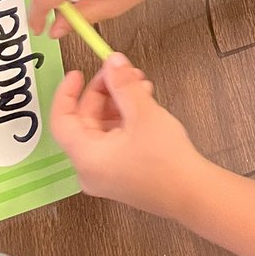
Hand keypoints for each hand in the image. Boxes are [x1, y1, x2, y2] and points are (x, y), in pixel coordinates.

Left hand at [52, 54, 201, 217]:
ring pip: (102, 128)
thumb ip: (124, 84)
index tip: (78, 72)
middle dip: (103, 92)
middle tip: (121, 71)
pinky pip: (115, 138)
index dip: (67, 93)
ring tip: (140, 84)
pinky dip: (125, 117)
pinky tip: (145, 102)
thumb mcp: (142, 113)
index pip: (62, 121)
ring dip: (118, 102)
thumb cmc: (164, 158)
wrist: (192, 194)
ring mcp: (107, 173)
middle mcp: (90, 169)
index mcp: (86, 158)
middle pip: (85, 121)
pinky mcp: (123, 173)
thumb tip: (112, 61)